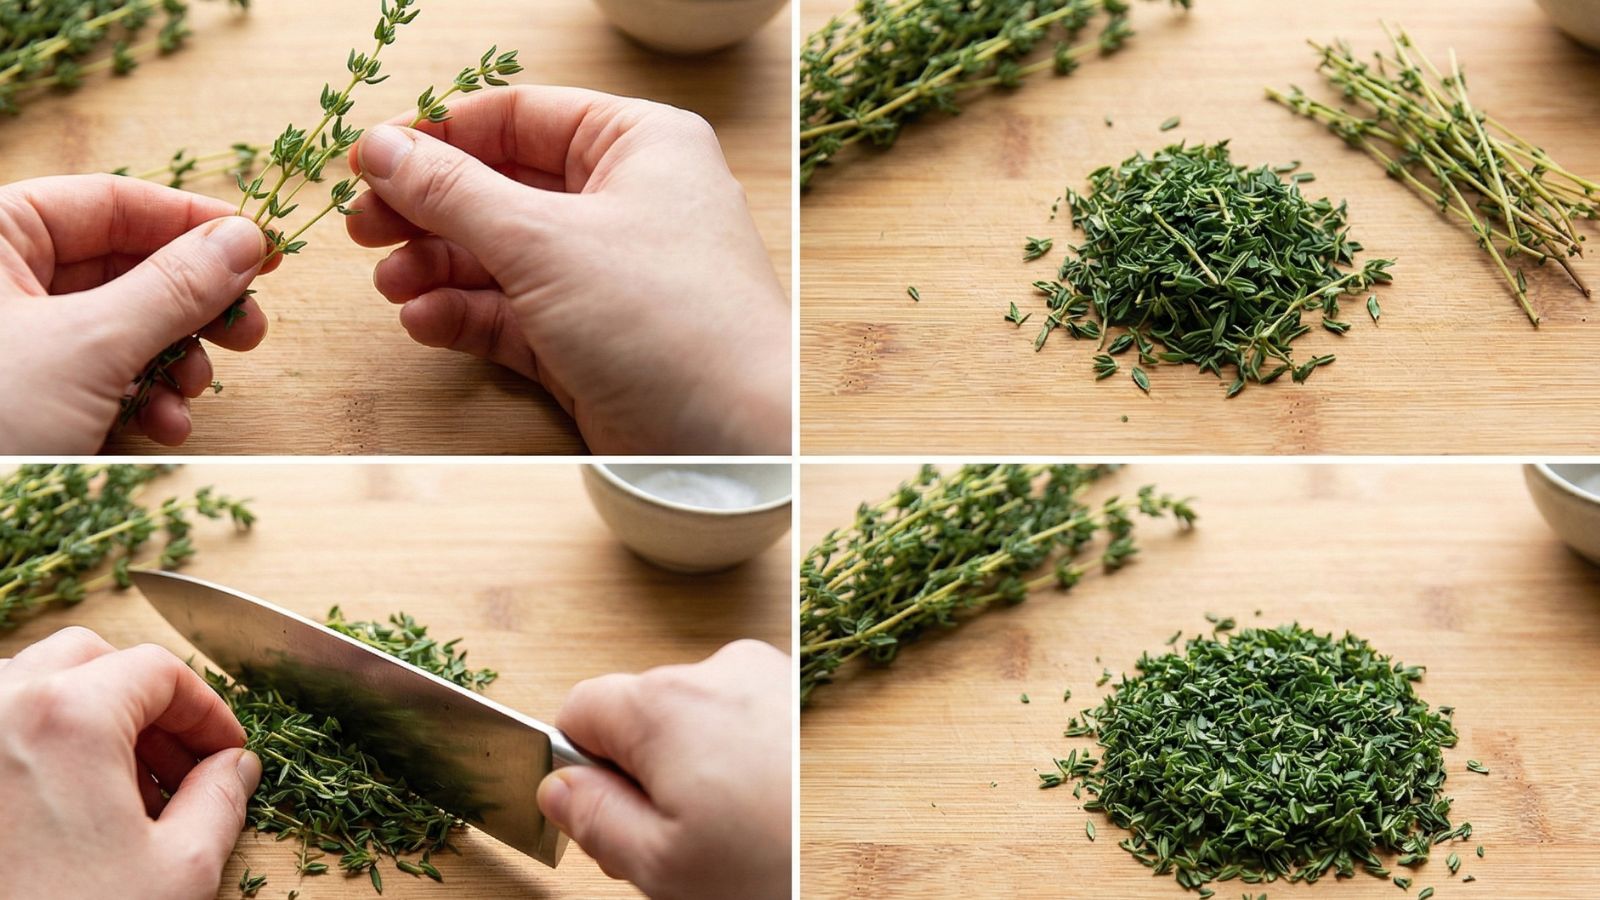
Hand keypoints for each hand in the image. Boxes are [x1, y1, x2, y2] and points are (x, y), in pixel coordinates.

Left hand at [0, 175, 273, 451]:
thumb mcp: (90, 347)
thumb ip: (175, 288)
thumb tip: (242, 241)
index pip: (112, 202)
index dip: (194, 223)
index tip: (260, 248)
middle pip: (125, 266)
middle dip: (193, 305)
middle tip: (248, 329)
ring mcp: (14, 338)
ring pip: (123, 325)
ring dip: (176, 361)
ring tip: (197, 390)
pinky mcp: (25, 389)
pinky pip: (102, 372)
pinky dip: (144, 397)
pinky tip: (163, 425)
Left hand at [0, 627, 260, 899]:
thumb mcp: (179, 872)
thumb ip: (219, 801)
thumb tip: (233, 770)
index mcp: (67, 715)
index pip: (157, 670)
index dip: (206, 711)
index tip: (224, 755)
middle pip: (87, 660)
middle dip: (142, 703)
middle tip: (174, 767)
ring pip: (28, 687)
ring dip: (84, 719)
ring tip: (116, 793)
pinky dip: (31, 747)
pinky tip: (58, 811)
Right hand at [346, 86, 789, 453]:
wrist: (733, 440)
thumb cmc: (667, 319)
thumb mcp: (544, 240)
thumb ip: (454, 191)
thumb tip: (384, 148)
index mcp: (638, 145)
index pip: (518, 116)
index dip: (437, 134)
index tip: (367, 158)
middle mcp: (628, 202)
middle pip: (501, 187)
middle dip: (428, 209)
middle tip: (361, 228)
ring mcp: (609, 276)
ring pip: (501, 255)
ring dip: (438, 267)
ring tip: (391, 287)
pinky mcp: (593, 341)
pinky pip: (514, 314)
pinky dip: (467, 315)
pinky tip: (426, 322)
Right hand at [537, 640, 790, 899]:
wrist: (879, 872)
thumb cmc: (771, 866)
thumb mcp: (657, 863)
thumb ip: (591, 815)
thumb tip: (556, 783)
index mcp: (665, 702)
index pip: (579, 708)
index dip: (579, 768)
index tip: (605, 816)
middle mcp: (717, 670)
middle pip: (639, 712)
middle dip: (641, 772)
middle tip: (675, 845)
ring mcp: (769, 678)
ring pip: (693, 719)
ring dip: (694, 768)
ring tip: (731, 833)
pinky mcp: (802, 698)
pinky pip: (743, 719)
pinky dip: (740, 760)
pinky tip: (763, 813)